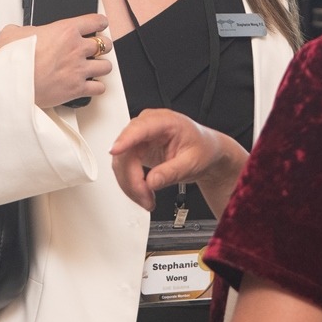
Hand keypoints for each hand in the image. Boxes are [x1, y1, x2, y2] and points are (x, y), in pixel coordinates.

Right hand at [0, 12, 111, 108]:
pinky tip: (90, 85)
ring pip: (106, 66)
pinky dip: (97, 87)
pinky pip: (99, 88)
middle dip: (102, 46)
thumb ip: (23, 29)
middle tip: (95, 49)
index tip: (99, 25)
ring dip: (101, 66)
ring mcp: (79, 69)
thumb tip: (20, 32)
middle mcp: (77, 49)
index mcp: (66, 31)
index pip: (96, 21)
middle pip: (105, 44)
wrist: (12, 84)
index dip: (100, 23)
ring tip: (94, 67)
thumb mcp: (13, 33)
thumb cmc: (14, 59)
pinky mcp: (77, 89)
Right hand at [111, 108, 244, 213]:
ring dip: (130, 185)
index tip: (115, 151)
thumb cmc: (202, 149)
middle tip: (144, 197)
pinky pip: (125, 167)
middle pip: (126, 150)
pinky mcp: (136, 149)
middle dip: (132, 179)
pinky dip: (131, 184)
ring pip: (122, 162)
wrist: (206, 152)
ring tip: (147, 200)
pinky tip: (143, 193)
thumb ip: (171, 172)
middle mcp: (148, 126)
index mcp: (165, 121)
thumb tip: (152, 182)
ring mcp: (140, 137)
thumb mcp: (192, 162)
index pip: (140, 128)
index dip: (125, 139)